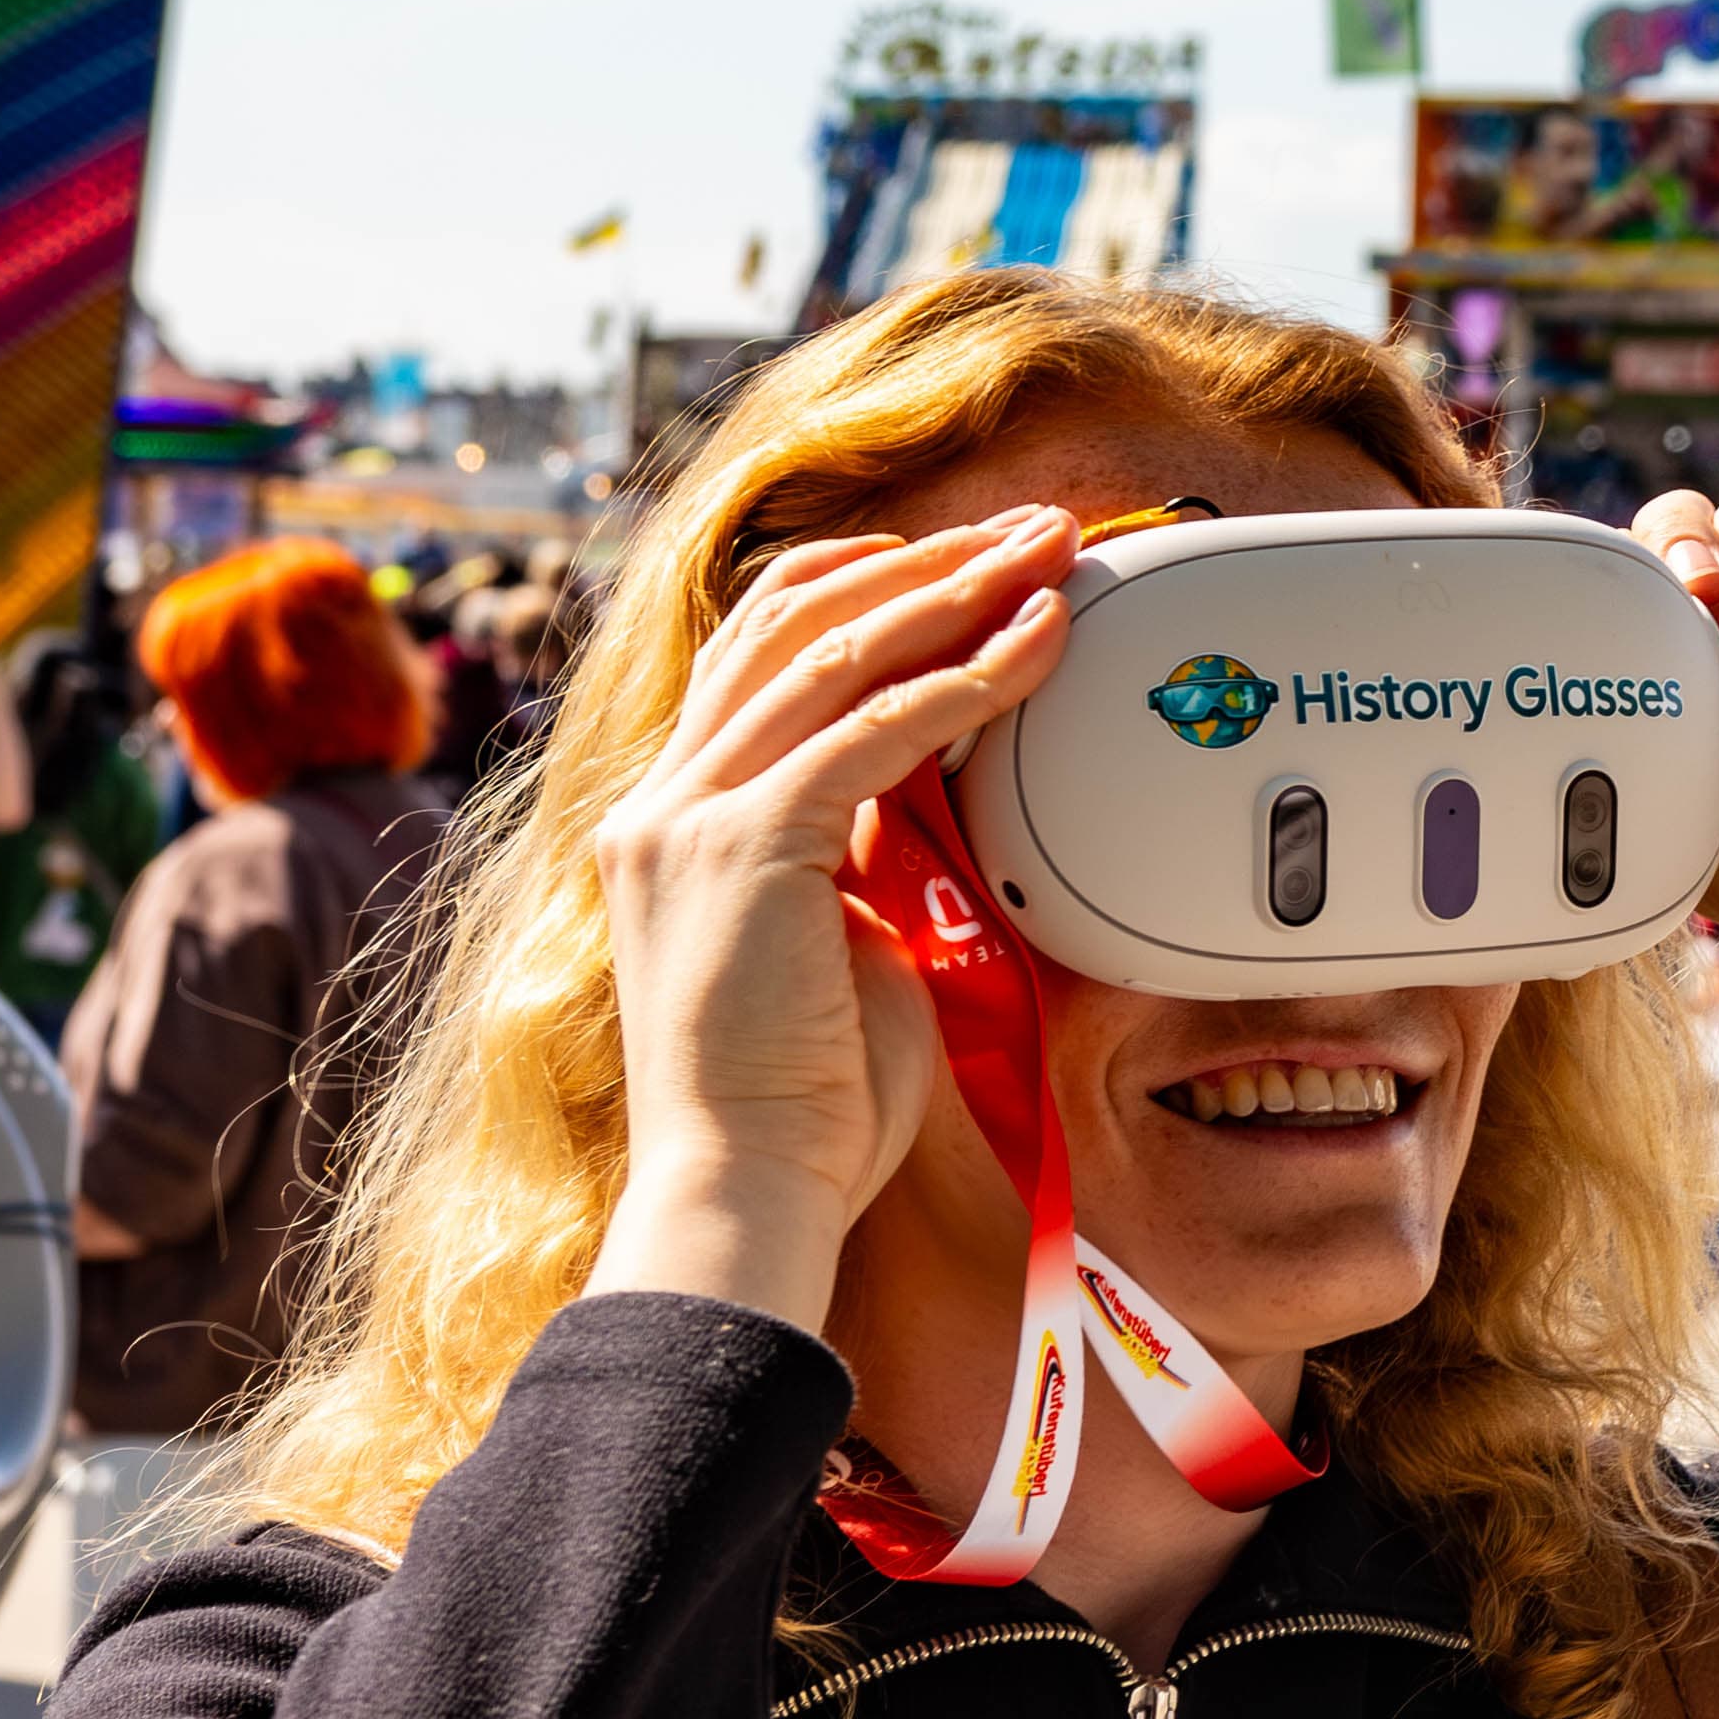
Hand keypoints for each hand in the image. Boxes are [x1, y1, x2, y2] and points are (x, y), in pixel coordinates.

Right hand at [583, 506, 1077, 1327]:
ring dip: (958, 591)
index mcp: (673, 819)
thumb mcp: (841, 943)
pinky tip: (1040, 645)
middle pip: (792, 619)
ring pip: (834, 650)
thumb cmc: (808, 1104)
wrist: (745, 1189)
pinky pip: (874, 730)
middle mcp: (664, 800)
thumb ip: (864, 857)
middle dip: (925, 561)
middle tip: (1034, 529)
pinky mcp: (744, 849)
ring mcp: (689, 818)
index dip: (866, 589)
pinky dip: (968, 679)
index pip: (761, 653)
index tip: (965, 566)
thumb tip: (930, 796)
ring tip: (1053, 552)